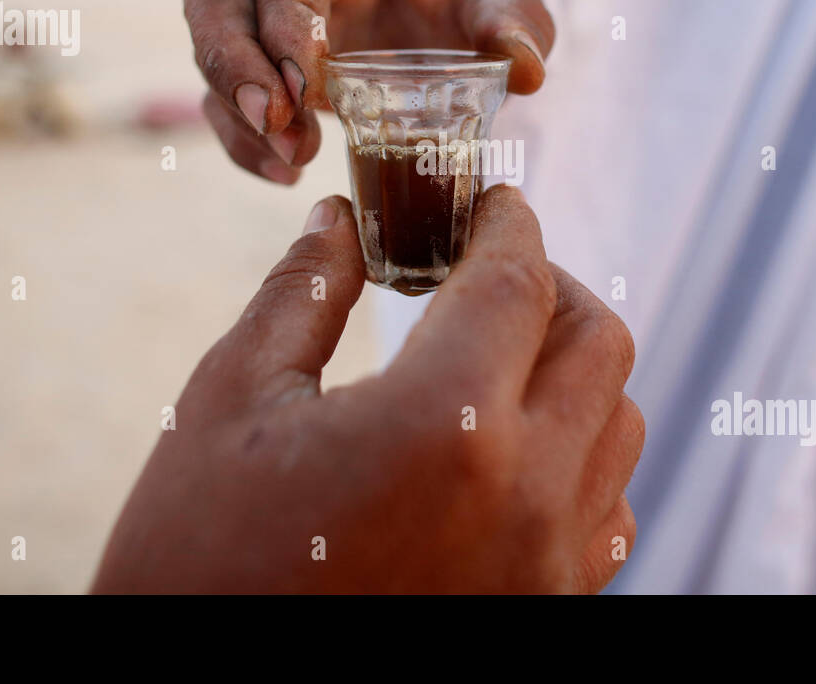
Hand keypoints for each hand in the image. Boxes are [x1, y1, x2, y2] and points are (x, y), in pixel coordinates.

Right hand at [91, 185, 641, 592]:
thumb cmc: (196, 557)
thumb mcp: (228, 406)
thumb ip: (302, 296)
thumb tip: (340, 221)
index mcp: (445, 425)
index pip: (517, 284)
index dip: (508, 225)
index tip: (493, 203)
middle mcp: (526, 496)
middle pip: (598, 343)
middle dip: (549, 287)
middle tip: (487, 275)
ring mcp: (547, 565)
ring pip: (619, 424)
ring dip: (571, 371)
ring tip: (496, 360)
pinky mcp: (546, 612)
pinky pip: (608, 511)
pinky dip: (580, 458)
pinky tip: (511, 452)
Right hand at [183, 0, 554, 183]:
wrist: (455, 18)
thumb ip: (520, 22)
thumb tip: (524, 68)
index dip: (288, 23)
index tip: (310, 86)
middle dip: (232, 64)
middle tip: (274, 122)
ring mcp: (268, 14)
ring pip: (209, 46)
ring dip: (235, 110)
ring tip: (290, 158)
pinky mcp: (265, 64)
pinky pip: (226, 98)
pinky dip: (244, 139)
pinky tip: (283, 172)